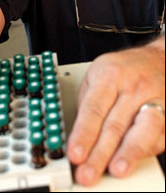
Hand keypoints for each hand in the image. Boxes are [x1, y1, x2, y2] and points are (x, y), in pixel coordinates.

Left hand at [67, 38, 164, 185]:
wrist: (158, 59)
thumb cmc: (124, 69)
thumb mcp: (98, 73)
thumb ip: (87, 102)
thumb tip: (75, 134)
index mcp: (110, 75)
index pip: (94, 109)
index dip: (83, 134)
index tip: (75, 154)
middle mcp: (133, 88)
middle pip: (115, 125)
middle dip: (99, 154)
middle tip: (87, 173)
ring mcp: (154, 100)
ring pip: (142, 131)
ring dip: (127, 154)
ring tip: (116, 170)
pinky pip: (158, 136)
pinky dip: (144, 152)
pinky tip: (132, 162)